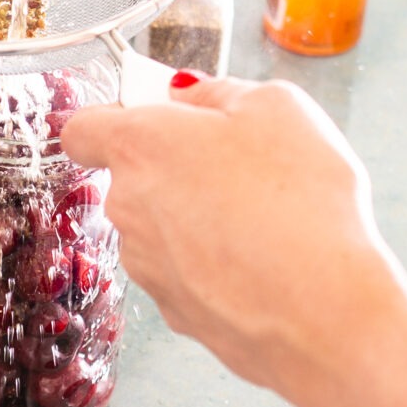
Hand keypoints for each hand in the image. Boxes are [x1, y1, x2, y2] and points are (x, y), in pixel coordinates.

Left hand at [61, 76, 406, 406]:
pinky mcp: (175, 314)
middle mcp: (128, 208)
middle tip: (242, 166)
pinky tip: (266, 265)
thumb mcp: (276, 108)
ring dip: (199, 220)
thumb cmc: (301, 201)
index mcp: (140, 147)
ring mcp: (147, 268)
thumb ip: (219, 92)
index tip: (158, 117)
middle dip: (179, 168)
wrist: (323, 311)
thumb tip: (190, 97)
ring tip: (265, 220)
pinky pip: (188, 274)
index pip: (83, 129)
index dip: (116, 118)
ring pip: (163, 230)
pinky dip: (217, 266)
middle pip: (135, 178)